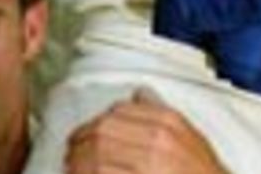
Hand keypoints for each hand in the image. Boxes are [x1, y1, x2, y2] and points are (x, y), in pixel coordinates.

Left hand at [64, 91, 229, 173]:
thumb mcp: (190, 138)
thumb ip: (162, 113)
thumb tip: (138, 94)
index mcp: (169, 124)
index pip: (121, 111)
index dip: (96, 123)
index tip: (85, 135)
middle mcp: (158, 141)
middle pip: (104, 132)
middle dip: (80, 143)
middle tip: (70, 155)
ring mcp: (148, 167)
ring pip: (98, 158)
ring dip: (78, 164)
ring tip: (72, 169)